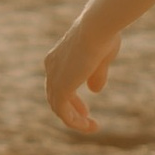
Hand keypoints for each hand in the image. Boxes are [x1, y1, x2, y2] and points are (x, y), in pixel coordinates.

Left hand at [44, 16, 121, 135]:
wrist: (97, 28)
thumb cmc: (103, 36)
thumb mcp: (101, 58)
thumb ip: (96, 75)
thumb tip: (95, 90)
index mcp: (57, 57)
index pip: (58, 83)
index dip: (72, 98)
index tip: (84, 110)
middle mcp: (51, 67)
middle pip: (55, 96)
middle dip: (71, 109)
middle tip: (86, 118)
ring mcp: (54, 78)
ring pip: (58, 107)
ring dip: (74, 120)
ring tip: (91, 127)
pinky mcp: (61, 87)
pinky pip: (64, 113)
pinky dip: (75, 122)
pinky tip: (89, 126)